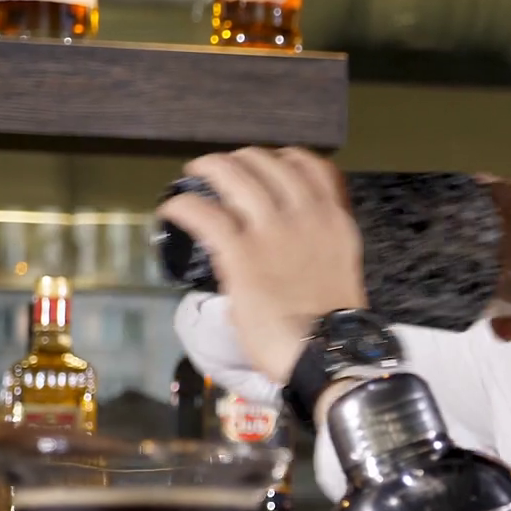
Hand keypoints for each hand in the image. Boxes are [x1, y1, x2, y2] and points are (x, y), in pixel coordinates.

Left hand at [156, 147, 366, 383]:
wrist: (329, 351)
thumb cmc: (333, 323)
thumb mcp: (338, 269)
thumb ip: (314, 248)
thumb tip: (283, 252)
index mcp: (332, 220)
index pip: (312, 165)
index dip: (283, 158)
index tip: (266, 167)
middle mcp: (305, 214)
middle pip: (266, 162)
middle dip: (240, 161)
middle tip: (222, 172)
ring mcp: (272, 231)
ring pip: (233, 175)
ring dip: (208, 168)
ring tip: (194, 174)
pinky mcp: (241, 253)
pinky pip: (203, 213)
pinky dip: (182, 206)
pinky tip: (172, 209)